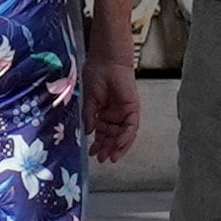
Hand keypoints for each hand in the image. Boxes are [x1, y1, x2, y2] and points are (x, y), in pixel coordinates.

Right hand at [79, 50, 142, 171]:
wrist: (106, 60)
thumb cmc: (96, 74)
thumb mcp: (89, 100)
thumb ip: (89, 116)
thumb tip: (88, 132)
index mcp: (103, 113)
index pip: (102, 133)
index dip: (98, 144)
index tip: (92, 153)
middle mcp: (115, 115)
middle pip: (113, 136)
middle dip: (107, 148)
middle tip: (102, 159)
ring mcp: (124, 112)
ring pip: (123, 134)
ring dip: (118, 146)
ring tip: (111, 157)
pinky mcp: (133, 108)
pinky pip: (131, 126)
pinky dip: (126, 136)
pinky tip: (119, 144)